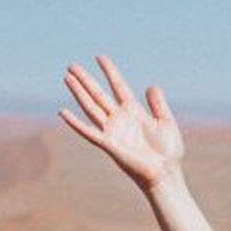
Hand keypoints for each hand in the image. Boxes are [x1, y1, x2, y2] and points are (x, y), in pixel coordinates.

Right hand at [59, 53, 184, 193]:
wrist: (165, 173)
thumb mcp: (165, 121)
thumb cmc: (168, 152)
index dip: (109, 71)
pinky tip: (62, 112)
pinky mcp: (108, 144)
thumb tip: (151, 85)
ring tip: (67, 78)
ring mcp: (112, 131)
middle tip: (71, 65)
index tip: (100, 57)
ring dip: (78, 93)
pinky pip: (88, 132)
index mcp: (133, 111)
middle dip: (85, 79)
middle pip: (98, 94)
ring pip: (90, 107)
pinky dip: (75, 123)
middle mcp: (119, 119)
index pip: (117, 86)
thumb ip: (157, 103)